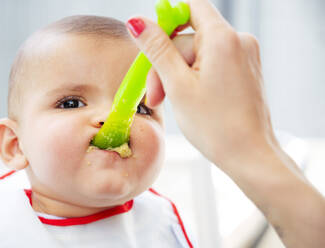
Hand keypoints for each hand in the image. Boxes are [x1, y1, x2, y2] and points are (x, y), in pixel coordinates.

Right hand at [126, 0, 272, 169]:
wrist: (250, 156)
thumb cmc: (216, 126)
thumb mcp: (177, 85)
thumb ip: (157, 49)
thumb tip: (137, 22)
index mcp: (222, 38)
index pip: (191, 7)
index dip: (167, 21)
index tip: (152, 45)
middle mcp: (238, 41)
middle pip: (190, 37)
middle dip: (168, 64)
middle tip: (157, 96)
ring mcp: (244, 56)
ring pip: (200, 53)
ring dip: (180, 75)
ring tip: (174, 102)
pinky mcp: (245, 70)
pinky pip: (213, 64)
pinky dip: (196, 78)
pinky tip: (191, 100)